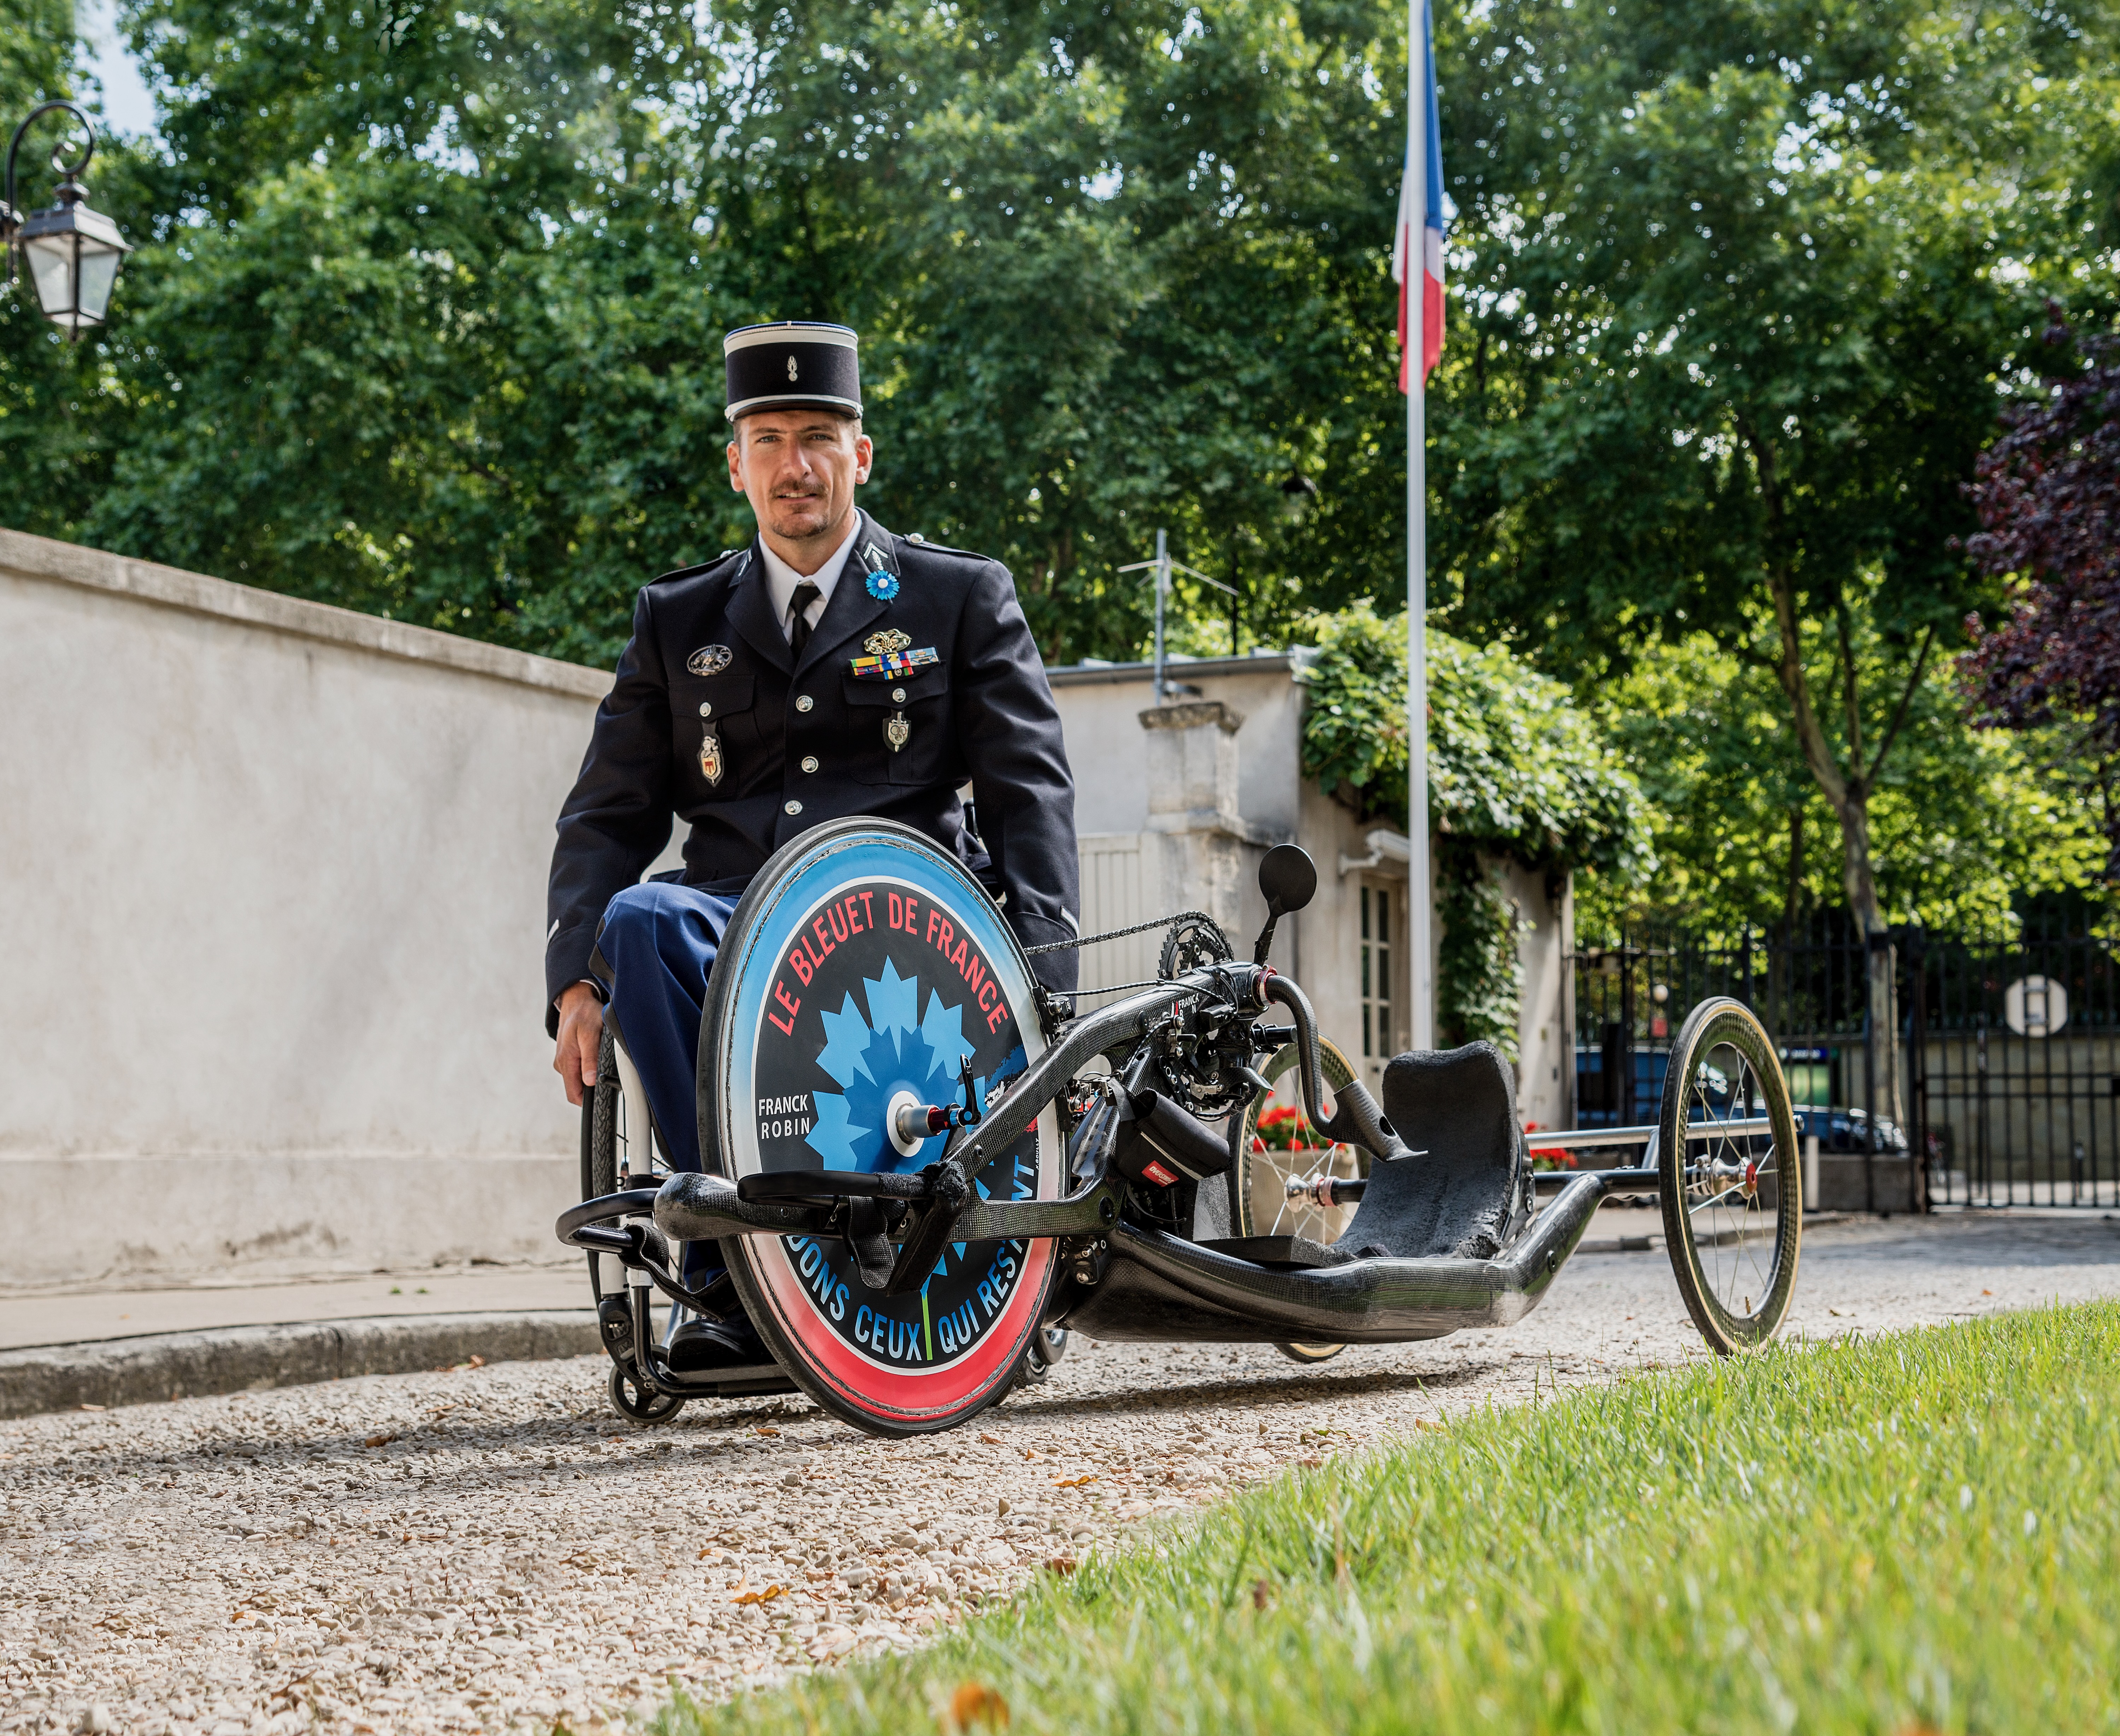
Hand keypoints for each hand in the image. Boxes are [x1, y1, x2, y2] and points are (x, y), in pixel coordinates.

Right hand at [554, 982, 602, 1106]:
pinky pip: (580, 1069)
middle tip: (610, 1078)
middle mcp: (562, 1064)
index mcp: (565, 1061)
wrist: (577, 999)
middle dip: (593, 1088)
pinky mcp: (570, 1055)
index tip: (603, 1097)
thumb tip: (590, 1081)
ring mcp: (565, 1060)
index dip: (588, 1101)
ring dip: (592, 1076)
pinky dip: (590, 1067)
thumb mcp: (590, 1034)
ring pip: (579, 1079)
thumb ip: (590, 1058)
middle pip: (577, 1089)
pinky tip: (598, 1057)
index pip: (573, 1094)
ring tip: (605, 1063)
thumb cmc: (584, 1014)